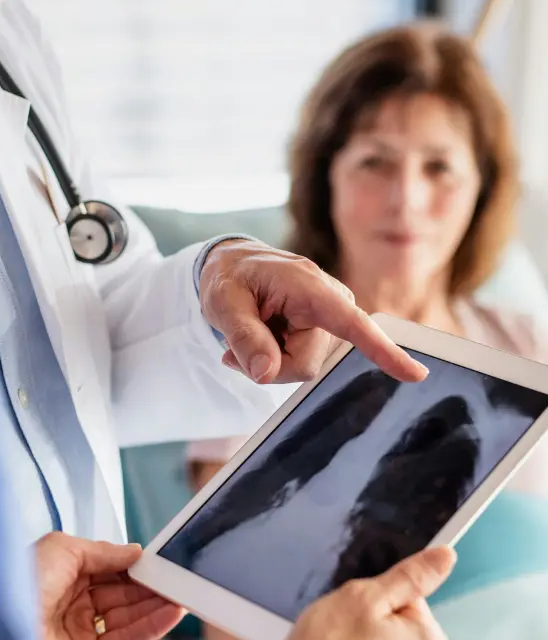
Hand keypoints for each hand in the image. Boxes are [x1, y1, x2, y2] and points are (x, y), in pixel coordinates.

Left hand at [34, 533, 184, 639]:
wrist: (1, 626)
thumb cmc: (21, 581)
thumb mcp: (65, 548)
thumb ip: (104, 552)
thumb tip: (134, 552)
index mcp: (64, 575)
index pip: (110, 571)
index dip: (135, 567)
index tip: (159, 562)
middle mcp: (73, 603)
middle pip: (123, 595)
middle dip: (150, 587)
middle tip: (178, 580)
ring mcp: (80, 632)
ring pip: (128, 618)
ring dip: (156, 607)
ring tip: (182, 596)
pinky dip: (149, 629)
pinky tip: (169, 614)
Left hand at [198, 239, 427, 383]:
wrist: (234, 264)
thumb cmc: (230, 277)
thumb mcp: (222, 302)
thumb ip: (243, 336)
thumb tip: (265, 374)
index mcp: (311, 287)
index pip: (352, 323)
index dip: (383, 350)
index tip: (416, 375)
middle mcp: (331, 302)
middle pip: (307, 364)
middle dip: (270, 364)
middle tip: (237, 345)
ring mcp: (330, 320)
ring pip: (303, 368)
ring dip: (269, 361)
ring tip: (249, 333)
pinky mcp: (324, 331)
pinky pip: (302, 363)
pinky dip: (275, 359)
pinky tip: (260, 339)